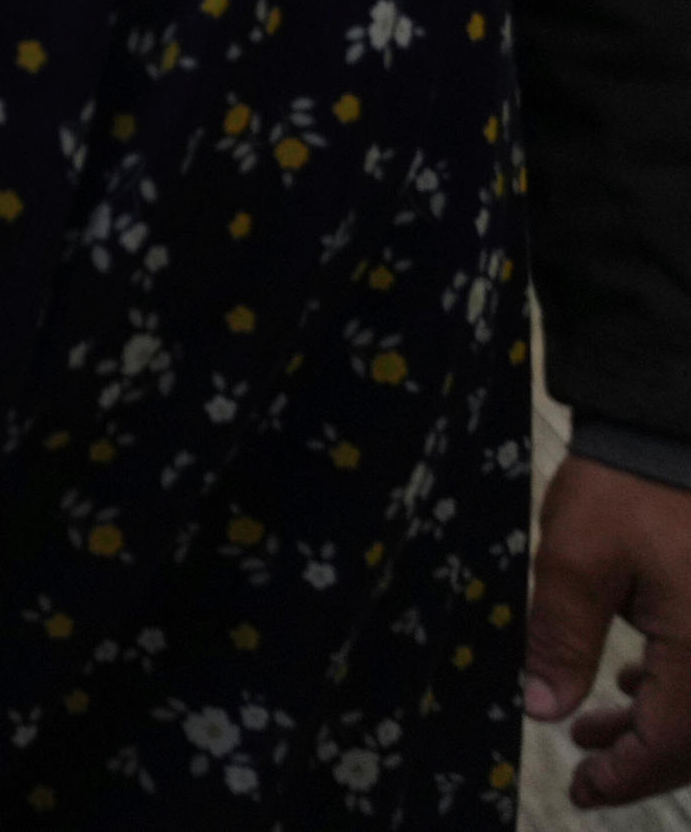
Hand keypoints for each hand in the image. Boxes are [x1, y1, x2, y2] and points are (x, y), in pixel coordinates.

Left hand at [531, 448, 690, 805]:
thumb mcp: (574, 559)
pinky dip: (676, 688)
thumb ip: (561, 639)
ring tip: (593, 727)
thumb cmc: (629, 487)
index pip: (675, 742)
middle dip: (643, 759)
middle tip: (586, 769)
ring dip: (658, 725)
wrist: (672, 430)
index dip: (628, 775)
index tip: (581, 788)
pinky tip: (632, 680)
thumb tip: (544, 709)